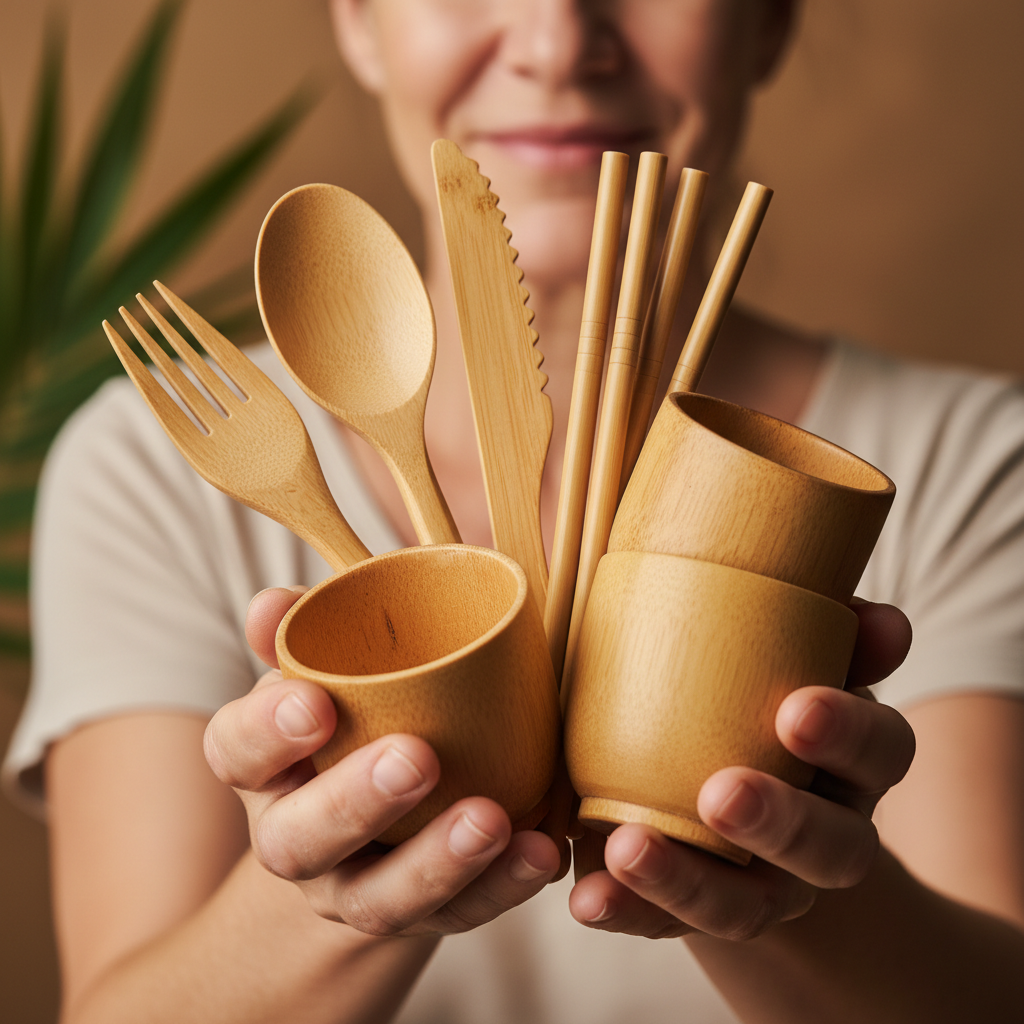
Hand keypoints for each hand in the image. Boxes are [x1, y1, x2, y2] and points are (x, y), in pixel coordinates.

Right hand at [204, 586, 561, 936]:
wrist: (373, 827)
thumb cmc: (351, 720)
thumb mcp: (321, 674)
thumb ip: (304, 634)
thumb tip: (275, 602)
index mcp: (262, 769)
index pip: (236, 753)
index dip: (266, 731)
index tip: (314, 702)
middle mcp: (293, 838)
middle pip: (299, 840)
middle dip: (355, 803)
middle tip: (415, 758)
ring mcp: (353, 889)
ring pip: (380, 898)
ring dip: (436, 862)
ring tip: (489, 820)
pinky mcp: (419, 916)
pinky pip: (457, 915)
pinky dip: (500, 886)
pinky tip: (537, 850)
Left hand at [568, 600, 915, 939]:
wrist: (717, 794)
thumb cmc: (750, 698)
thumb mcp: (791, 659)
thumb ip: (825, 633)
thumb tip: (881, 622)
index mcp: (851, 763)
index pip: (882, 750)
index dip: (849, 735)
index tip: (795, 712)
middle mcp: (824, 837)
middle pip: (832, 848)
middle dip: (779, 823)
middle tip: (720, 795)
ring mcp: (763, 888)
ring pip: (745, 907)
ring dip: (687, 881)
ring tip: (627, 847)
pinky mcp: (694, 912)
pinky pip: (664, 924)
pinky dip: (626, 911)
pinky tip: (588, 895)